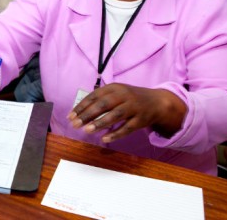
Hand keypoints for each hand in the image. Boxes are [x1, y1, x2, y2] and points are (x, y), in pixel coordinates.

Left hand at [67, 83, 186, 142]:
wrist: (156, 102)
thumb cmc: (128, 99)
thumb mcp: (115, 94)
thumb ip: (99, 100)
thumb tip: (78, 112)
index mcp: (114, 88)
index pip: (94, 96)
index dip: (81, 106)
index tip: (70, 116)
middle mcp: (124, 95)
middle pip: (103, 105)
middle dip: (87, 115)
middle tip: (75, 124)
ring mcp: (134, 107)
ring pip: (116, 115)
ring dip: (100, 123)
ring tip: (87, 130)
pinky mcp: (141, 119)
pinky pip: (128, 128)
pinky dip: (116, 134)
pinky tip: (104, 139)